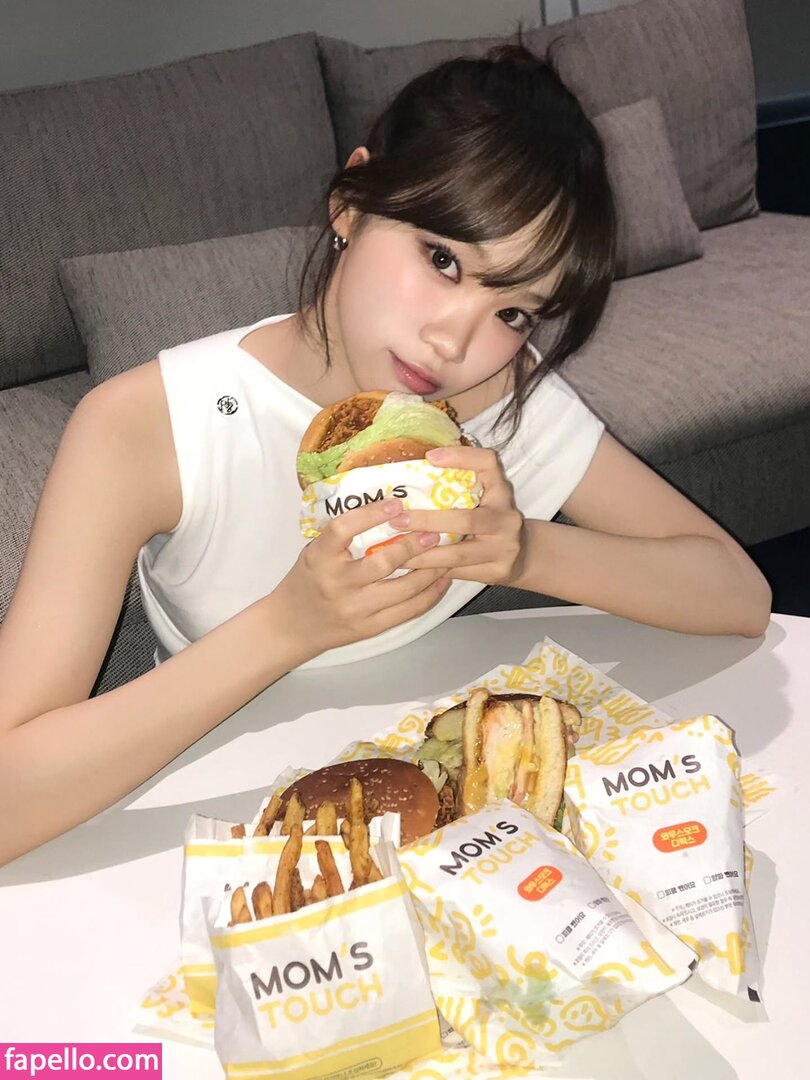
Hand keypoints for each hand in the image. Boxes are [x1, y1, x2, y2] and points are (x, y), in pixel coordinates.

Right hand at [274, 497, 449, 656]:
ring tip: (446, 554)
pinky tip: (442, 581)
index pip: (343, 529)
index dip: (371, 514)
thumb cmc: (307, 581)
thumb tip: (388, 509)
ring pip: (403, 589)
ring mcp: (355, 609)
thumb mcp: (315, 552)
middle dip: (413, 545)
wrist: (291, 627)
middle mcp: (336, 583)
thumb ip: (342, 536)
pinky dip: (430, 595)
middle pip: (382, 562)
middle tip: (434, 532)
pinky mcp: (370, 628)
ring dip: (430, 570)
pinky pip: (408, 611)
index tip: (396, 504)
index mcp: (319, 557)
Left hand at [397, 446, 525, 584]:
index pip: (488, 463)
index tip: (430, 457)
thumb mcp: (484, 498)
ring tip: (395, 550)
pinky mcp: (497, 571)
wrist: (523, 555)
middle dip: (427, 521)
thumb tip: (408, 476)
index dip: (462, 457)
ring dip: (422, 553)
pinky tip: (410, 566)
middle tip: (397, 520)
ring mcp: (504, 547)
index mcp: (501, 491)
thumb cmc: (490, 521)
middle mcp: (506, 518)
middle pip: (466, 519)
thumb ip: (458, 488)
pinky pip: (457, 572)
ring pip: (457, 553)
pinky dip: (430, 570)